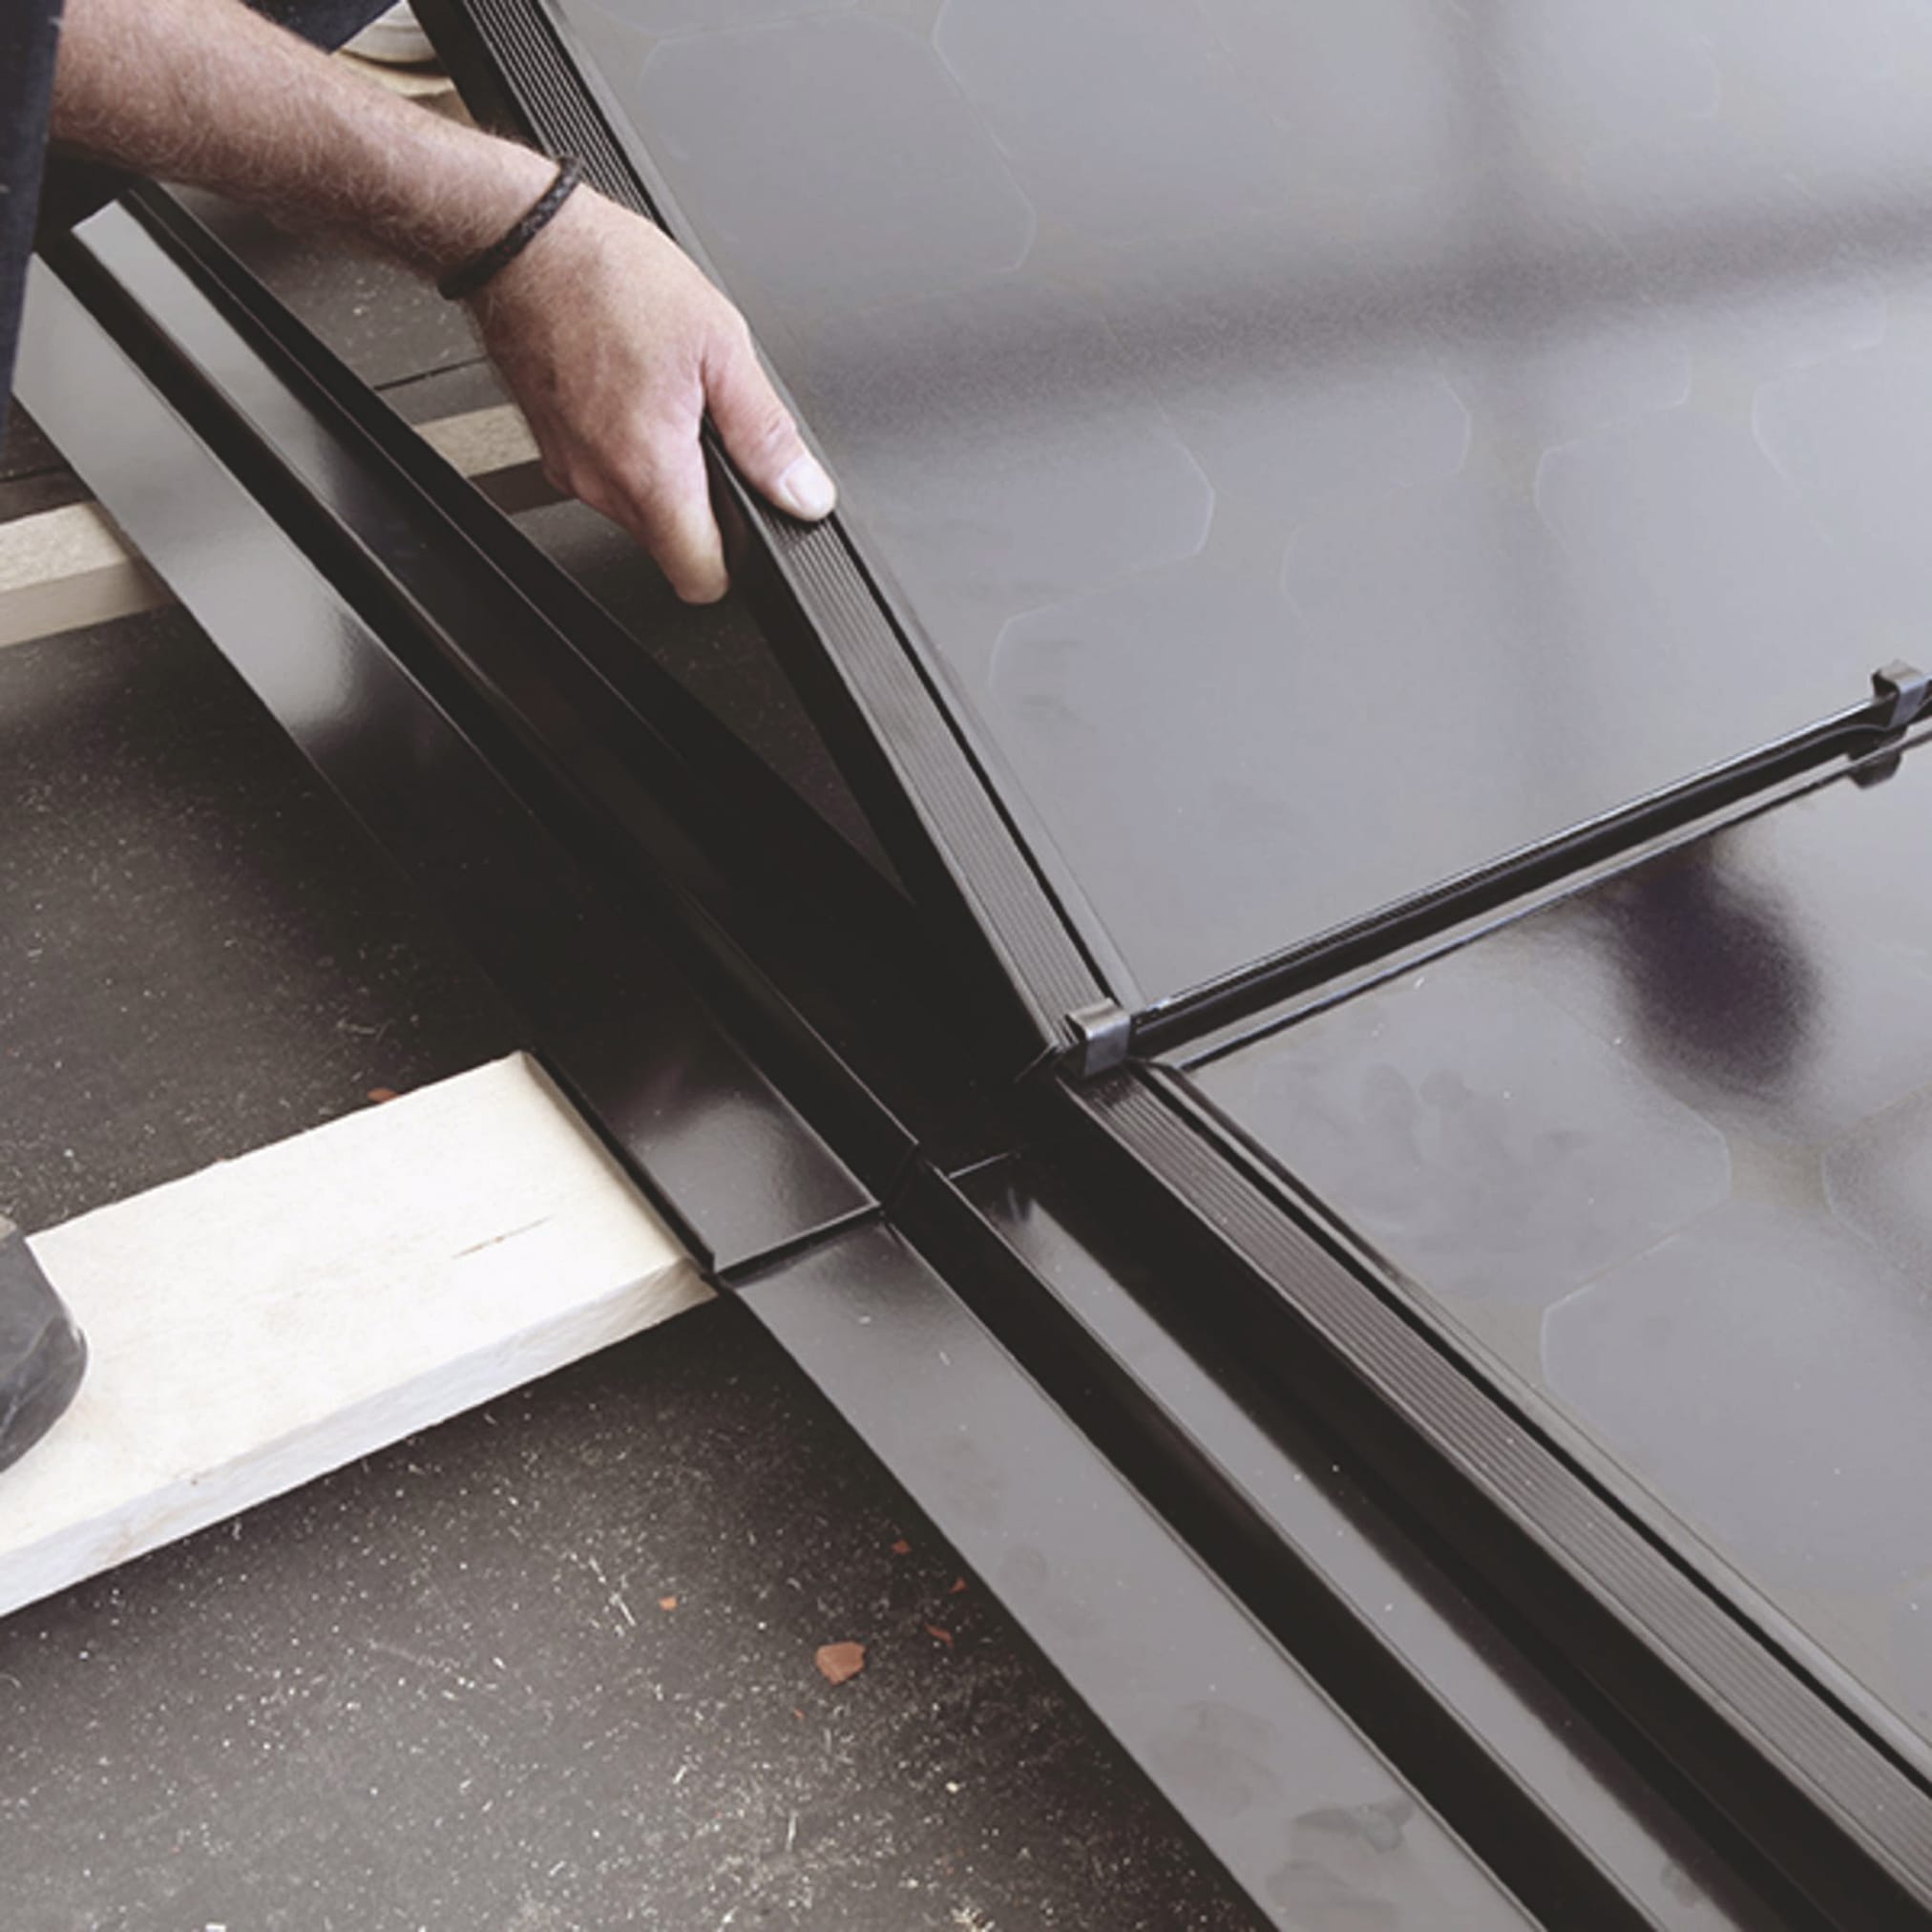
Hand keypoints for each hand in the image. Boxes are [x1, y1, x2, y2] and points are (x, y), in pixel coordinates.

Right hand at [469, 187, 835, 603]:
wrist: (522, 241)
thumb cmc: (610, 279)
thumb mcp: (720, 346)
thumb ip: (766, 436)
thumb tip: (804, 494)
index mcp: (649, 469)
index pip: (700, 577)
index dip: (736, 562)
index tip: (750, 526)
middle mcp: (601, 483)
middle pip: (671, 545)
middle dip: (703, 508)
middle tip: (710, 435)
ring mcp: (569, 469)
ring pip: (637, 511)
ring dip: (664, 475)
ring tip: (669, 402)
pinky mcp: (550, 449)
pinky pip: (603, 477)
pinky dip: (627, 452)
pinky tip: (635, 394)